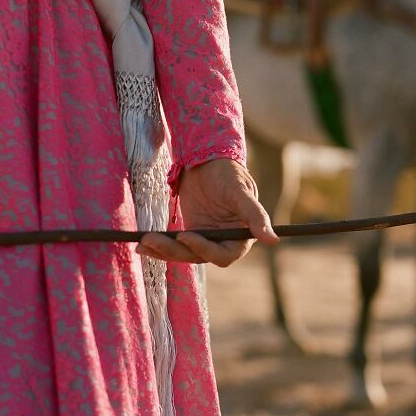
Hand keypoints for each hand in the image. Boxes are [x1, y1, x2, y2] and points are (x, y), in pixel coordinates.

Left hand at [136, 159, 278, 266]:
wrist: (208, 158)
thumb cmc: (228, 172)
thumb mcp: (241, 191)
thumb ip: (256, 216)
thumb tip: (274, 239)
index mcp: (241, 235)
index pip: (224, 255)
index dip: (206, 250)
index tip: (187, 236)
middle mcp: (224, 241)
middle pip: (199, 257)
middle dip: (176, 250)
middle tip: (154, 239)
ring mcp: (206, 238)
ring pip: (183, 253)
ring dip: (163, 250)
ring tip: (144, 242)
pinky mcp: (190, 232)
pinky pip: (174, 245)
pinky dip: (158, 246)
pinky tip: (141, 245)